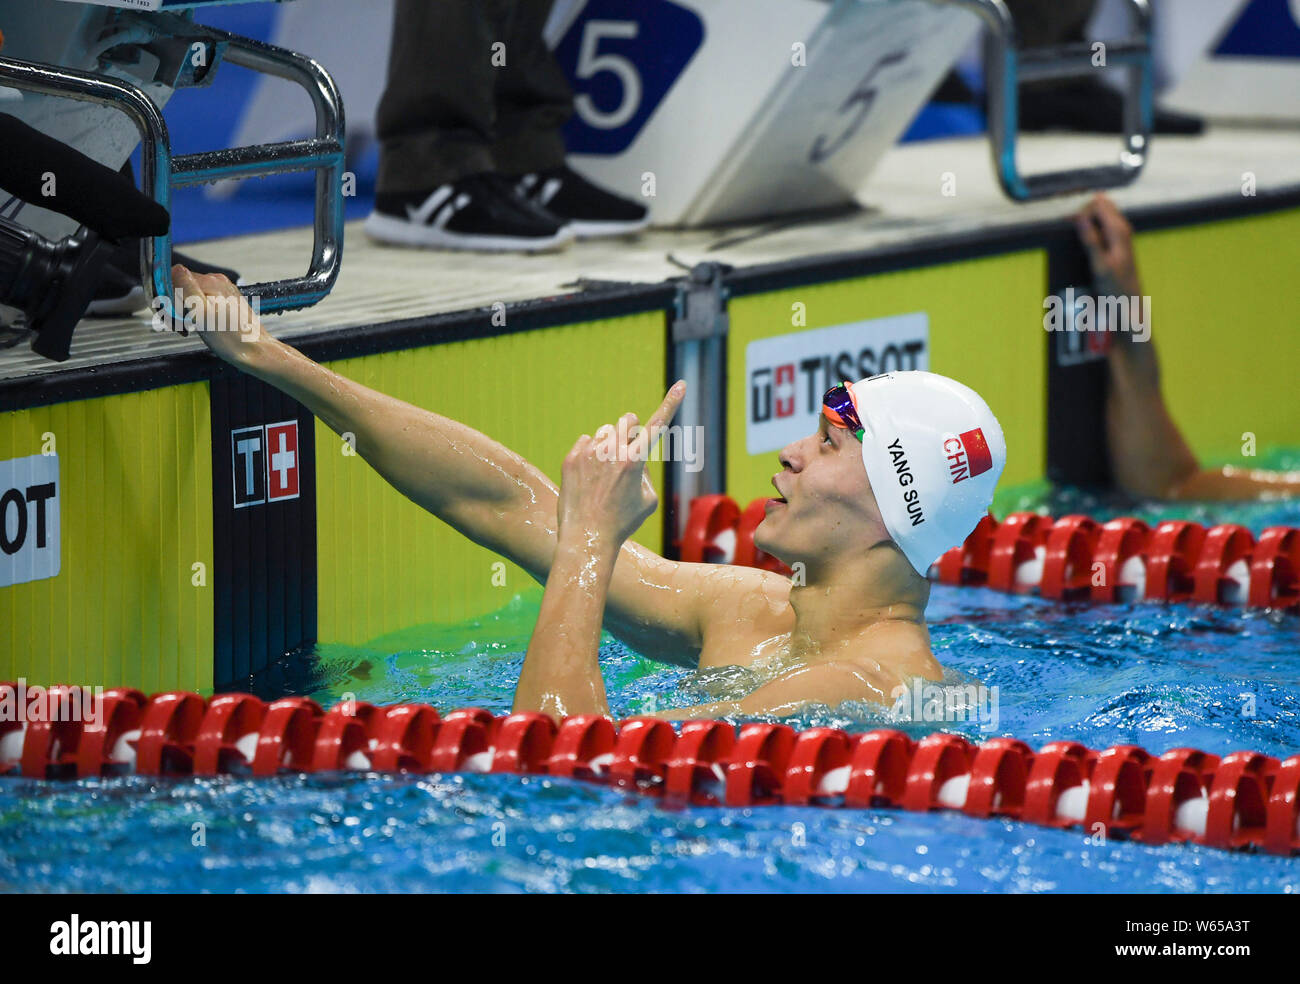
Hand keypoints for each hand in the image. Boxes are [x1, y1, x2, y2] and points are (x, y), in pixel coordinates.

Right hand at [169, 264, 266, 366]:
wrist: (256, 352)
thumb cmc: (232, 339)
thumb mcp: (201, 313)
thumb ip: (186, 288)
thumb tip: (175, 269)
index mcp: (211, 282)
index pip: (174, 276)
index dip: (166, 295)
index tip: (168, 313)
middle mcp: (219, 282)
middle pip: (182, 286)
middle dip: (174, 305)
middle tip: (178, 325)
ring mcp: (224, 292)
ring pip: (191, 295)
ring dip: (184, 311)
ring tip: (189, 328)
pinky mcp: (227, 303)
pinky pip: (203, 303)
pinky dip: (196, 314)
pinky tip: (199, 327)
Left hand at [557, 381, 685, 549]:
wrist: (587, 538)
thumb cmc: (622, 522)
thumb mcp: (648, 500)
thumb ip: (645, 471)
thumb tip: (634, 454)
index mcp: (635, 461)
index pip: (658, 424)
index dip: (671, 402)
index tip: (682, 384)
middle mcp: (612, 451)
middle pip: (626, 421)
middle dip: (630, 430)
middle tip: (626, 452)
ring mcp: (589, 453)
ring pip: (604, 433)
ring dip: (608, 446)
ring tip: (603, 475)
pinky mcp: (571, 458)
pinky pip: (585, 442)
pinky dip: (589, 454)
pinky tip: (588, 477)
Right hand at [1075, 193, 1141, 298]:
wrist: (1128, 299)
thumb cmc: (1115, 285)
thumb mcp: (1100, 265)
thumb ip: (1091, 240)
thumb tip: (1080, 218)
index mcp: (1118, 229)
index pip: (1097, 203)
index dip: (1080, 209)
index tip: (1065, 220)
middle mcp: (1121, 226)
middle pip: (1099, 204)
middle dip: (1082, 209)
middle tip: (1065, 221)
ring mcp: (1120, 232)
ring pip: (1100, 212)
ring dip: (1084, 216)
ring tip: (1069, 225)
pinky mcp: (1116, 238)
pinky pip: (1101, 222)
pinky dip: (1089, 224)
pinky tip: (1080, 234)